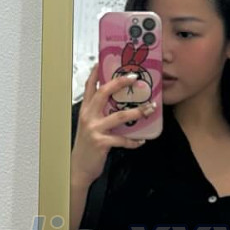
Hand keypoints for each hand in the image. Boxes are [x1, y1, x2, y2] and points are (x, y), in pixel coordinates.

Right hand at [72, 63, 153, 188]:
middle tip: (135, 77)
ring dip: (138, 111)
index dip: (96, 73)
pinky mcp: (101, 142)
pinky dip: (134, 141)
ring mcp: (94, 129)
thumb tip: (118, 104)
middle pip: (104, 93)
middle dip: (120, 83)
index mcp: (85, 110)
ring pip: (119, 116)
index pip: (89, 87)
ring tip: (150, 108)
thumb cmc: (87, 146)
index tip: (103, 61)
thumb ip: (99, 114)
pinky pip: (122, 139)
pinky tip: (141, 141)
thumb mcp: (89, 126)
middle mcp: (88, 116)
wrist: (79, 167)